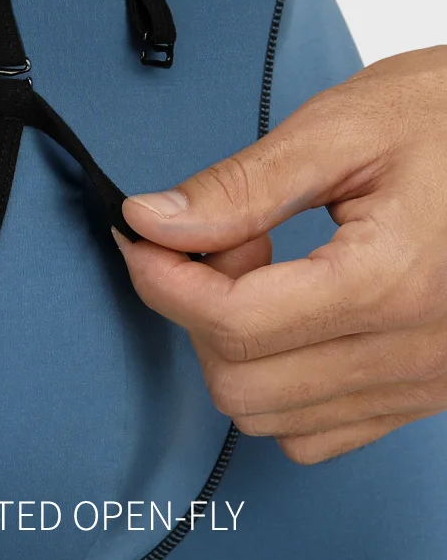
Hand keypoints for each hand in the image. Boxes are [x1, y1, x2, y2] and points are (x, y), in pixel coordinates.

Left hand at [115, 46, 446, 463]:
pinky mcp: (429, 395)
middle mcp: (417, 352)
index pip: (235, 323)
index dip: (164, 280)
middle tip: (226, 241)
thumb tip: (156, 222)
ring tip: (271, 271)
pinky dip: (283, 388)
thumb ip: (245, 185)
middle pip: (242, 385)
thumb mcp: (351, 126)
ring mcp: (427, 383)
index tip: (142, 238)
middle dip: (201, 313)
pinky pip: (321, 433)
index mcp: (395, 281)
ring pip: (273, 420)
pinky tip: (298, 319)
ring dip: (238, 351)